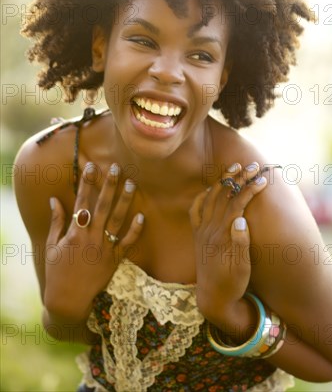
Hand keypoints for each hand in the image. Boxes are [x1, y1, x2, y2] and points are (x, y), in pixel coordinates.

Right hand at [44, 162, 143, 321]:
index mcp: (75, 233)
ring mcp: (104, 249)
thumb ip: (57, 222)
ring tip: (131, 183)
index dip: (86, 184)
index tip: (90, 167)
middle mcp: (91, 238)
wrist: (69, 301)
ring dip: (125, 201)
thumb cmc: (57, 272)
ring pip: (117, 220)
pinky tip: (142, 216)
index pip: (82, 202)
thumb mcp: (53, 246)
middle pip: (102, 206)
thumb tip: (54, 199)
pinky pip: (127, 243)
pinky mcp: (114, 260)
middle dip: (109, 185)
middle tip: (116, 167)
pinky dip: (135, 230)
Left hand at [189, 162, 265, 321]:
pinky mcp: (197, 235)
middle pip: (224, 196)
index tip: (263, 179)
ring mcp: (201, 230)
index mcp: (222, 235)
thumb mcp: (241, 267)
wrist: (212, 297)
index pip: (236, 204)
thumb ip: (240, 243)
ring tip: (234, 168)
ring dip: (222, 182)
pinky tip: (209, 189)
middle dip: (239, 178)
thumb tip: (242, 219)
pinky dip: (202, 196)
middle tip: (252, 166)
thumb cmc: (232, 283)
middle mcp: (209, 229)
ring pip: (210, 198)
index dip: (249, 189)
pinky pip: (196, 210)